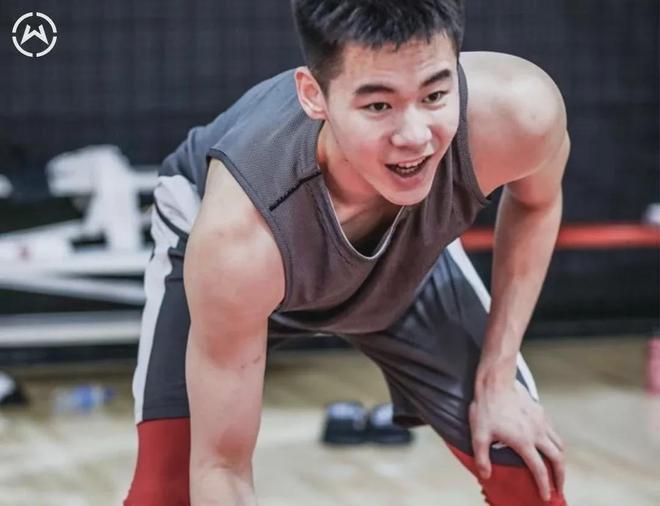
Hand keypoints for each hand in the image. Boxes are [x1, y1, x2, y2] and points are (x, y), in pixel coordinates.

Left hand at [469, 382, 564, 501]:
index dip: (544, 486)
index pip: (539, 470)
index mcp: (524, 442)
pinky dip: (556, 443)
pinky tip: (549, 445)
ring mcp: (541, 421)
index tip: (547, 497)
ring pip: (559, 444)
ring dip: (560, 459)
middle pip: (557, 459)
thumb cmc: (486, 408)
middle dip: (561, 476)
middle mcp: (537, 433)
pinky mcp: (541, 412)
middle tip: (559, 488)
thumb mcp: (479, 434)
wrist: (496, 382)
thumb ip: (482, 457)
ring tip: (558, 469)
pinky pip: (553, 431)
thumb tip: (486, 475)